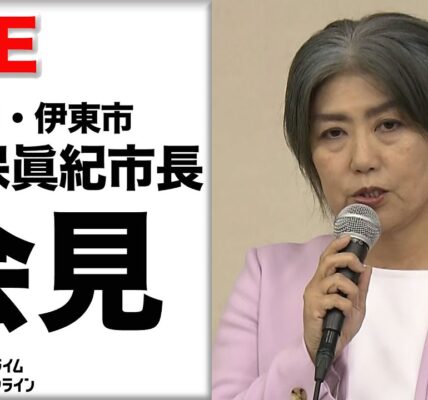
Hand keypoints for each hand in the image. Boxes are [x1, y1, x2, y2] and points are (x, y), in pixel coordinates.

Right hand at [303, 235, 372, 362]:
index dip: (336, 245)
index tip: (348, 238)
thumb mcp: (354, 305)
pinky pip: (335, 299)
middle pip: (327, 261)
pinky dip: (345, 305)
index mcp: (322, 281)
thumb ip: (360, 287)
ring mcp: (313, 295)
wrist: (324, 346)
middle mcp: (315, 284)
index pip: (326, 257)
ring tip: (352, 300)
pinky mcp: (313, 307)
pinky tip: (345, 313)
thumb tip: (368, 268)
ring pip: (334, 278)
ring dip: (350, 288)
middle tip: (359, 267)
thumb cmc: (336, 325)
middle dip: (346, 258)